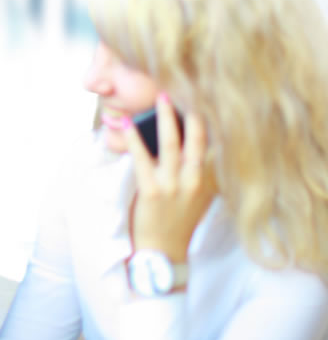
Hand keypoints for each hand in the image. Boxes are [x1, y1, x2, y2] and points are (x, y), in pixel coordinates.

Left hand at [120, 93, 217, 262]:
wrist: (164, 252)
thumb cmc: (178, 221)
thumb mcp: (200, 196)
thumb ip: (201, 171)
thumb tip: (200, 142)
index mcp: (207, 180)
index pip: (213, 143)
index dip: (211, 119)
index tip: (207, 95)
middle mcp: (195, 181)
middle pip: (197, 138)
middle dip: (192, 111)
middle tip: (185, 87)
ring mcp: (174, 186)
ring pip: (171, 144)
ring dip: (165, 118)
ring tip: (161, 97)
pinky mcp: (152, 192)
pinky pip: (143, 159)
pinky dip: (135, 139)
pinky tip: (127, 124)